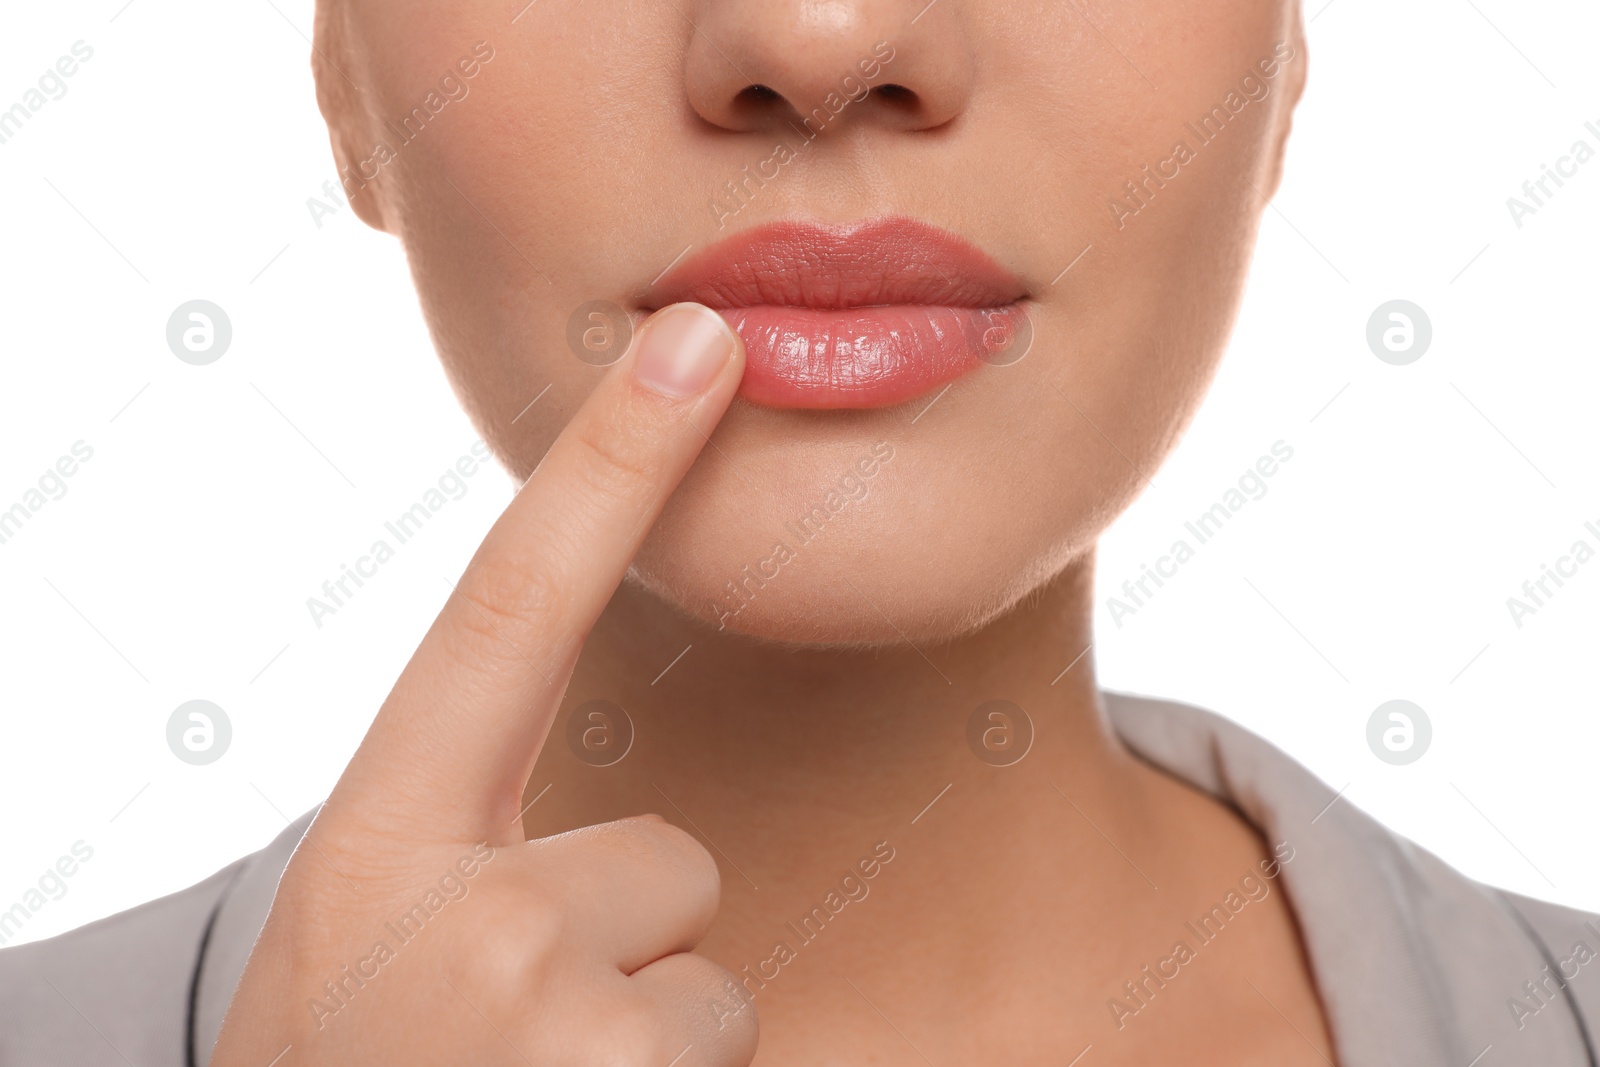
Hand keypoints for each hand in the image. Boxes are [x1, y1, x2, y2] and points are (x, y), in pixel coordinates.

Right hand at [210, 303, 755, 1066]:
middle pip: (670, 860)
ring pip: (706, 972)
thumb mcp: (370, 943)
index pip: (510, 608)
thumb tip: (637, 846)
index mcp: (384, 843)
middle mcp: (466, 912)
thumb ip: (477, 849)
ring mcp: (550, 1019)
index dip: (609, 465)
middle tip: (504, 1047)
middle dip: (621, 947)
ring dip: (643, 1040)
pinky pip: (728, 1047)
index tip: (699, 346)